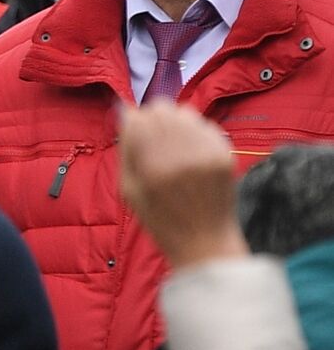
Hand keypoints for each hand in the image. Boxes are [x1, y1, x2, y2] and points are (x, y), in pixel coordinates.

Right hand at [118, 103, 248, 269]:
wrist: (205, 241)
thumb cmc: (160, 219)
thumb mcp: (128, 189)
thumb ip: (126, 150)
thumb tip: (126, 113)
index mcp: (153, 167)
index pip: (138, 118)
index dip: (133, 122)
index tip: (135, 134)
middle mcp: (181, 155)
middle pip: (162, 108)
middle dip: (153, 119)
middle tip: (154, 139)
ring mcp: (207, 154)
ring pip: (185, 112)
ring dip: (175, 123)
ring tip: (174, 145)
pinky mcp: (225, 154)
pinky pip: (205, 125)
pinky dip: (195, 132)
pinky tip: (192, 152)